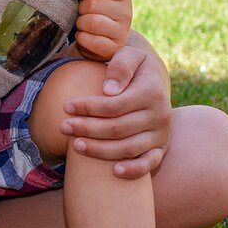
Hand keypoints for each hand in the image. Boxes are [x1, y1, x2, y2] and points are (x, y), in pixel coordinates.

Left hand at [60, 40, 171, 178]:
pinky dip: (134, 170)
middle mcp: (161, 114)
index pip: (114, 105)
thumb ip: (120, 66)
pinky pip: (150, 163)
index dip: (88, 108)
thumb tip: (109, 90)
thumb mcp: (129, 55)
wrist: (154, 79)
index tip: (66, 106)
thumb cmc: (134, 66)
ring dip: (100, 150)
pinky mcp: (161, 147)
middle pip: (118, 128)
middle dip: (87, 129)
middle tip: (64, 127)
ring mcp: (162, 133)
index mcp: (152, 90)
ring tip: (75, 146)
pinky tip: (114, 172)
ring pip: (128, 148)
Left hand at [74, 0, 132, 61]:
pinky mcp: (113, 49)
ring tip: (83, 25)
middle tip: (83, 13)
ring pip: (91, 22)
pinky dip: (82, 38)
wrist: (97, 42)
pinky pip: (91, 40)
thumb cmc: (93, 14)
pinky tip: (84, 37)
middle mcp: (127, 13)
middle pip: (93, 4)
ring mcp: (122, 32)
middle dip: (81, 9)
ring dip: (80, 24)